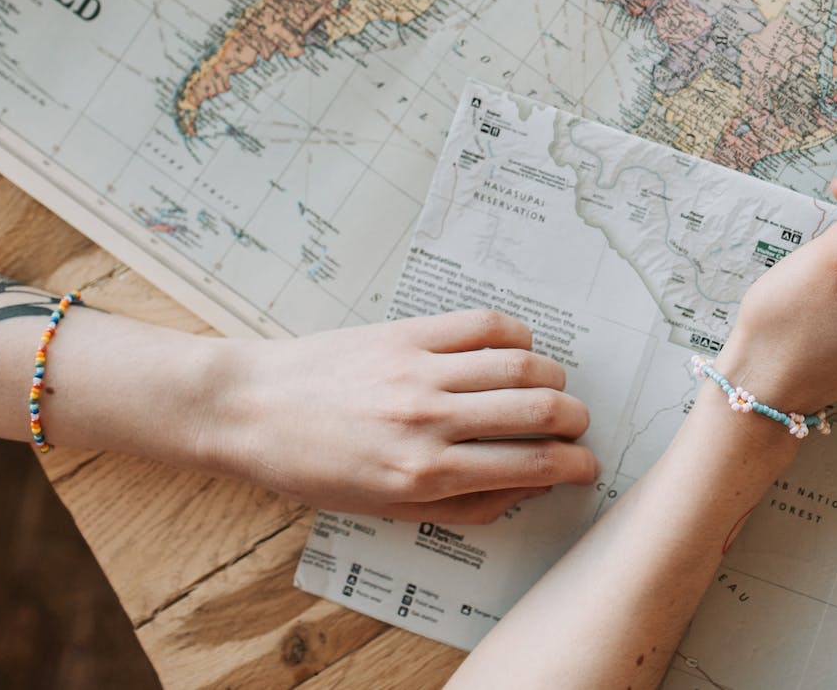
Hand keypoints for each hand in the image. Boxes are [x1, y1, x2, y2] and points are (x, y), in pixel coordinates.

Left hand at [209, 311, 599, 522]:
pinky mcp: (408, 333)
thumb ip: (460, 505)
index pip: (530, 466)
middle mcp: (430, 423)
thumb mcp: (384, 510)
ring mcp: (420, 373)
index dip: (575, 466)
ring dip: (554, 378)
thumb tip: (522, 489)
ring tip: (553, 388)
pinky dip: (517, 335)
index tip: (587, 466)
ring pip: (523, 364)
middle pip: (539, 411)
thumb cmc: (310, 468)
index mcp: (424, 476)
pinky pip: (484, 325)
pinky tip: (519, 348)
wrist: (249, 411)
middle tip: (576, 426)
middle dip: (576, 421)